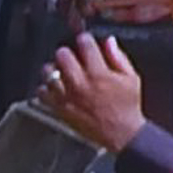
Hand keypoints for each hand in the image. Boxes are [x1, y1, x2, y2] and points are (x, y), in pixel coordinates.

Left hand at [36, 36, 153, 151]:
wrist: (121, 133)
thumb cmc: (126, 107)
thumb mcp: (131, 79)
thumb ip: (118, 57)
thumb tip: (109, 41)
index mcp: (99, 73)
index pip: (84, 44)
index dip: (84, 39)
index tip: (84, 41)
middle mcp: (80, 83)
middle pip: (62, 54)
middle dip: (68, 52)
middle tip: (72, 57)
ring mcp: (67, 95)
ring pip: (48, 71)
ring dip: (54, 68)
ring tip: (62, 72)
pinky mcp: (59, 108)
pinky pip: (42, 92)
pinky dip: (46, 88)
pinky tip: (55, 88)